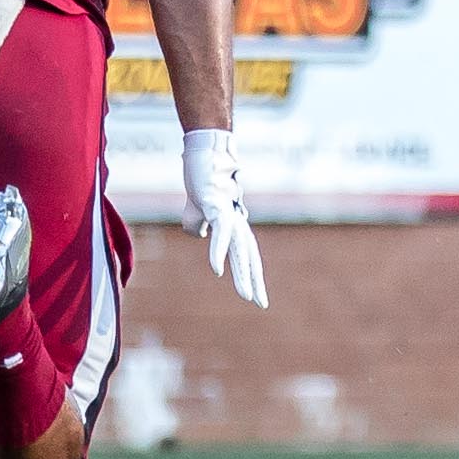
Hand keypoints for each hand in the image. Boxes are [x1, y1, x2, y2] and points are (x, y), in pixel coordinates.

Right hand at [181, 129, 270, 308]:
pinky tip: (217, 270)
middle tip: (261, 303)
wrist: (204, 154)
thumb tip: (202, 236)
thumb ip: (200, 227)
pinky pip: (220, 234)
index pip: (247, 255)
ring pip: (240, 248)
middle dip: (254, 280)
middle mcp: (237, 221)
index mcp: (234, 224)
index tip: (258, 298)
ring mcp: (229, 213)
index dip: (251, 276)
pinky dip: (218, 252)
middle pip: (249, 255)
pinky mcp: (216, 206)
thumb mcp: (197, 213)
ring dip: (242, 273)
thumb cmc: (203, 182)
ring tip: (246, 295)